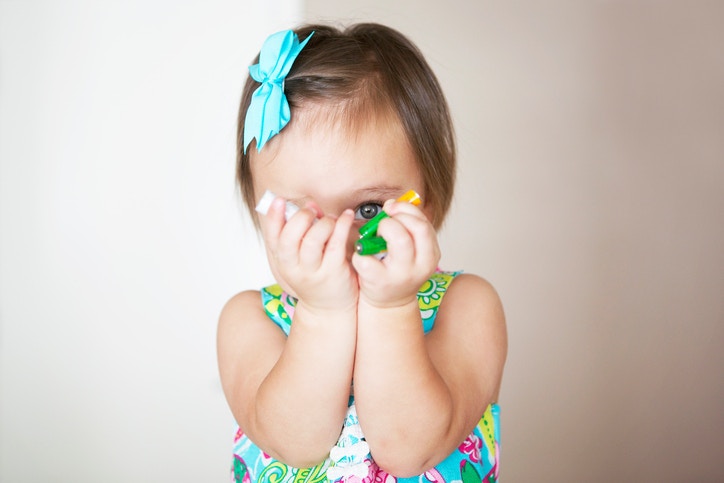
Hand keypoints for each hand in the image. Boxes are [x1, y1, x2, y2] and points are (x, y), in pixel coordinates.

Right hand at [261, 197, 357, 312]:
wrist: (329, 309)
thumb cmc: (315, 277)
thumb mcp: (299, 259)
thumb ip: (301, 233)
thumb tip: (310, 206)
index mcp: (282, 261)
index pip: (272, 237)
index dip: (273, 217)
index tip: (279, 200)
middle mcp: (293, 268)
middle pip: (289, 238)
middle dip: (301, 217)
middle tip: (311, 210)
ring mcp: (313, 272)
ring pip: (313, 240)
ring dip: (323, 222)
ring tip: (330, 219)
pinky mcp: (334, 272)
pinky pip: (336, 244)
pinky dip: (342, 225)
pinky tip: (347, 216)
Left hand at [352, 199, 439, 307]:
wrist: (389, 303)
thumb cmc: (398, 269)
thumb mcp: (412, 250)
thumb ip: (408, 227)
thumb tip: (392, 204)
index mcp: (430, 255)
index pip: (423, 224)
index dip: (406, 210)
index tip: (391, 208)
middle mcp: (420, 265)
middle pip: (415, 229)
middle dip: (395, 219)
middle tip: (383, 223)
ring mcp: (401, 275)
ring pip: (398, 239)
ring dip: (382, 229)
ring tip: (374, 237)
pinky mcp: (380, 282)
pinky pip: (368, 257)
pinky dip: (360, 251)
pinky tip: (362, 254)